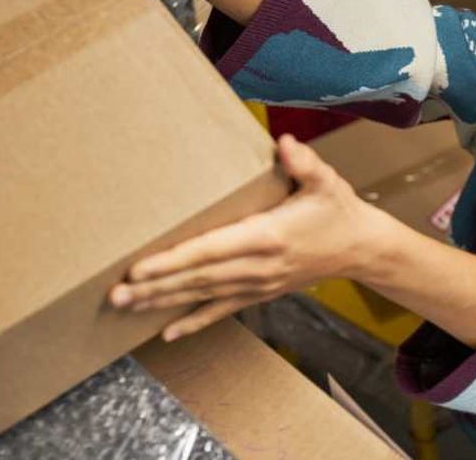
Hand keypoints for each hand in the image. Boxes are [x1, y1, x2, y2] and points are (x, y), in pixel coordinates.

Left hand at [109, 134, 386, 340]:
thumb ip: (304, 162)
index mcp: (267, 236)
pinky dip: (193, 322)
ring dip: (162, 302)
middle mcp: (258, 266)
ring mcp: (258, 284)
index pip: (211, 250)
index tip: (140, 267)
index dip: (174, 260)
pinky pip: (221, 310)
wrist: (360, 249)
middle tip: (115, 294)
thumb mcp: (326, 181)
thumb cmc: (338, 210)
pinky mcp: (260, 293)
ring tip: (125, 306)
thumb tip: (285, 143)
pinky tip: (165, 332)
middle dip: (155, 287)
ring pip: (202, 295)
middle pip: (197, 278)